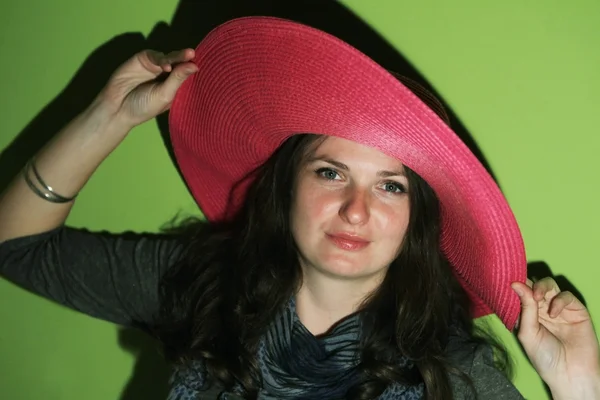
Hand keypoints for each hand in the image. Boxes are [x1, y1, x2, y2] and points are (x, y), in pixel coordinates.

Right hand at [94, 48, 197, 128]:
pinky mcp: (143, 59)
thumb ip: (178, 79)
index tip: (206, 66)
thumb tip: (195, 66)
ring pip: (170, 57)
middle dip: (187, 59)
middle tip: (194, 54)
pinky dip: (162, 59)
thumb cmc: (144, 106)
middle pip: (180, 63)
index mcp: (174, 86)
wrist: (118, 108)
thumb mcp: (165, 95)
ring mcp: (155, 66)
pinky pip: (155, 56)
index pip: (187, 75)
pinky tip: (166, 66)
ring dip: (178, 57)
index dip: (194, 70)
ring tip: (187, 55)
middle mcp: (166, 74)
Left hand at [512, 278, 599, 398]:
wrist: (571, 374)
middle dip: (528, 284)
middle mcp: (542, 309)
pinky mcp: (576, 310)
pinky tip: (554, 314)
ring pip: (549, 285)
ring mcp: (559, 309)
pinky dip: (559, 300)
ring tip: (537, 298)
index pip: (520, 293)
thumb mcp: (528, 333)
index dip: (515, 286)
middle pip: (534, 285)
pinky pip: (566, 296)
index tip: (508, 281)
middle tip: (524, 287)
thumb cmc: (545, 358)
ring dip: (542, 287)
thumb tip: (515, 284)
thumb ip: (524, 308)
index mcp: (527, 314)